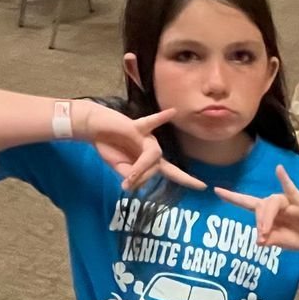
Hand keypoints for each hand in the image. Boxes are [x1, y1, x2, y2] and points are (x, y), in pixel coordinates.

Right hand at [79, 104, 205, 190]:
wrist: (95, 129)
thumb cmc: (109, 147)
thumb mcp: (119, 169)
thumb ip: (131, 176)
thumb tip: (138, 180)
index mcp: (149, 161)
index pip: (172, 172)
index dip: (187, 180)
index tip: (203, 187)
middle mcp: (151, 148)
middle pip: (159, 167)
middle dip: (144, 176)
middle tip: (126, 183)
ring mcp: (145, 137)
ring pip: (154, 154)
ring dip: (141, 166)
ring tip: (126, 175)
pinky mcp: (136, 127)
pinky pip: (151, 123)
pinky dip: (161, 118)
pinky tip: (172, 112)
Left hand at [215, 166, 298, 252]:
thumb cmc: (296, 238)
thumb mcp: (278, 242)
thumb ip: (268, 240)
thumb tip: (259, 240)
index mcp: (266, 213)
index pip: (246, 202)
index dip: (231, 197)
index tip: (216, 190)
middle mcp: (274, 204)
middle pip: (259, 206)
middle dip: (259, 222)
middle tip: (263, 238)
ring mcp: (287, 201)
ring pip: (271, 203)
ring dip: (267, 218)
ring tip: (267, 232)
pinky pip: (290, 189)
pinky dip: (284, 179)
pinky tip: (279, 170)